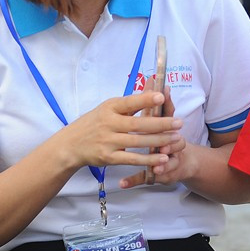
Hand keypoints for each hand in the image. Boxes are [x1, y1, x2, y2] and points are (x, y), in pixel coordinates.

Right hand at [62, 90, 182, 172]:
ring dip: (159, 141)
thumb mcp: (106, 109)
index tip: (162, 96)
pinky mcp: (109, 157)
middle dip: (161, 123)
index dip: (145, 99)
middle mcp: (108, 123)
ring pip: (138, 141)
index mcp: (109, 108)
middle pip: (138, 124)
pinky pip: (132, 158)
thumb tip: (151, 91)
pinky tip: (162, 157)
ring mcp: (108, 141)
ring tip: (176, 139)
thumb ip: (128, 104)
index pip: (129, 102)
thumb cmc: (93, 124)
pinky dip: (148, 159)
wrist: (70, 145)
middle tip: (179, 122)